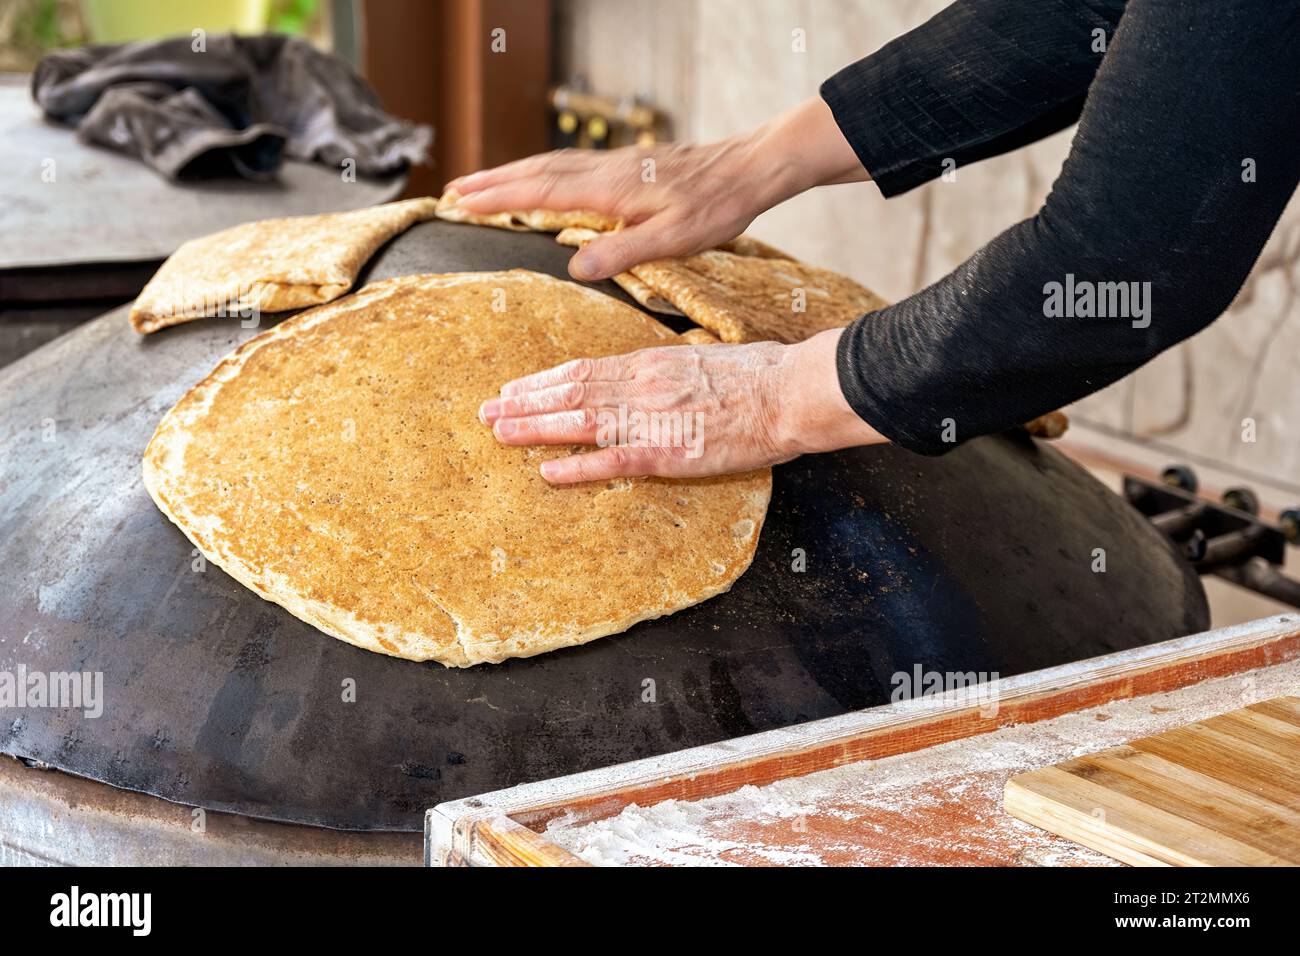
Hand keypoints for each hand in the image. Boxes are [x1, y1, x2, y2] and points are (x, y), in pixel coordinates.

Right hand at [445, 98, 867, 281]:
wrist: (751, 168)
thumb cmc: (717, 206)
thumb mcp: (672, 240)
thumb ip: (622, 253)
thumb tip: (574, 267)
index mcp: (610, 189)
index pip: (541, 192)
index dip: (499, 198)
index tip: (462, 202)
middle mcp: (607, 170)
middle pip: (536, 171)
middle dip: (493, 182)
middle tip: (453, 191)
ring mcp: (617, 164)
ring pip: (552, 164)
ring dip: (513, 173)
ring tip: (483, 184)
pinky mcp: (629, 165)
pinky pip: (572, 165)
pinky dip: (542, 171)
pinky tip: (541, 180)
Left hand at [479, 329, 885, 483]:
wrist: (787, 391)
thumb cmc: (758, 374)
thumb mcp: (704, 358)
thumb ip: (671, 369)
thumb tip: (653, 373)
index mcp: (651, 363)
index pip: (584, 370)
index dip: (544, 380)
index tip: (516, 387)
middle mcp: (641, 386)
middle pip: (570, 392)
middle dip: (524, 402)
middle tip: (487, 411)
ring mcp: (651, 419)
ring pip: (579, 421)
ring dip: (535, 428)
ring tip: (499, 433)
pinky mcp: (668, 452)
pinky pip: (612, 460)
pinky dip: (576, 466)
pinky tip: (547, 471)